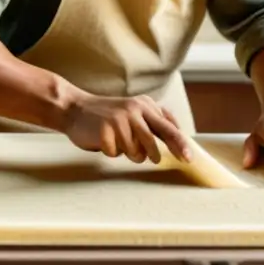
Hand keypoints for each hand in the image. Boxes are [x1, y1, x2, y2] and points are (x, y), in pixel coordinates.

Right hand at [62, 92, 193, 164]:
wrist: (75, 108)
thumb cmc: (108, 115)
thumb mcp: (134, 112)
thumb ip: (153, 123)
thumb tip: (178, 141)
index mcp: (145, 105)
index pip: (168, 127)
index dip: (180, 144)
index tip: (188, 159)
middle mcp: (134, 110)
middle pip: (154, 141)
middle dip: (155, 154)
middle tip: (155, 159)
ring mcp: (119, 119)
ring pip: (135, 152)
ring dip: (129, 154)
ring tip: (118, 143)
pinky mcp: (105, 130)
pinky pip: (115, 153)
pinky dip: (111, 152)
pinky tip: (104, 141)